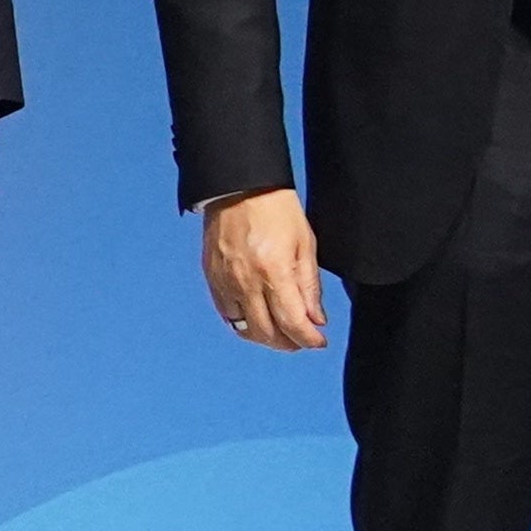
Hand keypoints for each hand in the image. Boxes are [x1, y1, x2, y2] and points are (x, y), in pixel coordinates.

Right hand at [201, 186, 325, 352]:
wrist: (239, 187)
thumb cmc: (274, 209)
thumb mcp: (305, 245)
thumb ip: (309, 286)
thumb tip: (315, 318)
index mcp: (273, 272)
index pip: (292, 323)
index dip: (308, 339)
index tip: (318, 341)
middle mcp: (246, 282)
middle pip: (268, 333)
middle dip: (289, 343)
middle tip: (302, 339)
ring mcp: (225, 282)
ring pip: (245, 329)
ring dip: (266, 338)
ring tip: (281, 333)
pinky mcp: (212, 279)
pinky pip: (227, 314)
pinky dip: (244, 324)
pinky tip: (257, 320)